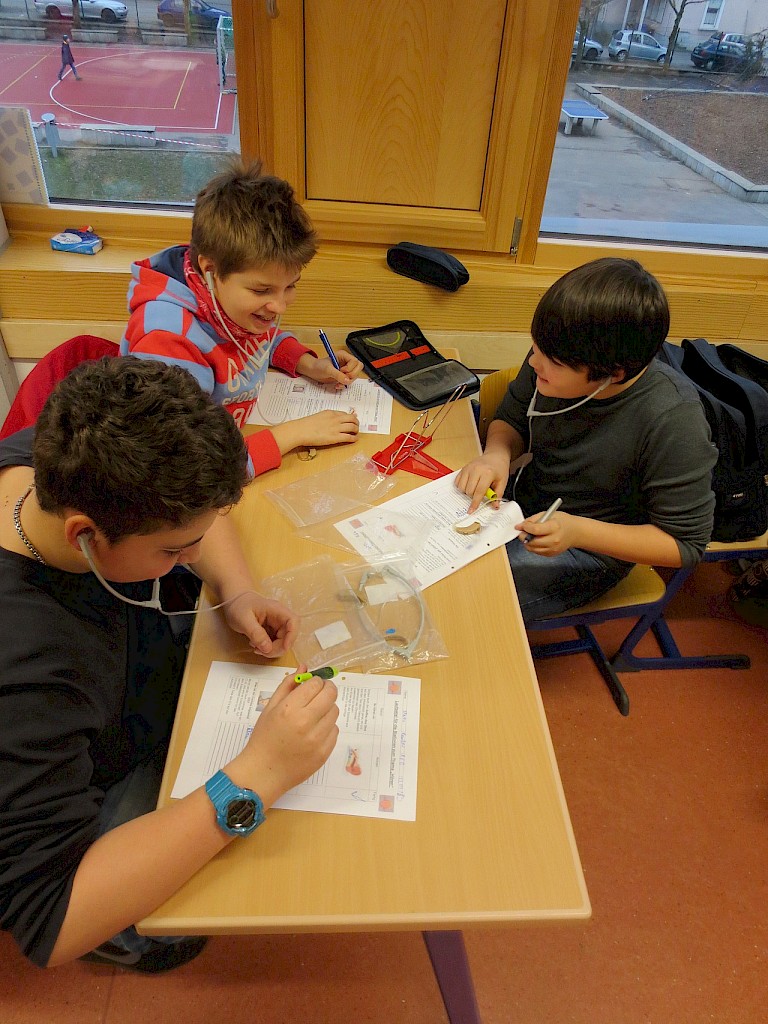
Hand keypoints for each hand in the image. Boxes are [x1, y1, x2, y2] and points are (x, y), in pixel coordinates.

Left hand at [223, 592, 297, 657]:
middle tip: (261, 651)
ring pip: (283, 642)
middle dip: (278, 647)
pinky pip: (276, 643)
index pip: (293, 621)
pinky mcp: (273, 632)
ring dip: (272, 650)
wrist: (234, 603)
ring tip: (256, 648)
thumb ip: (256, 634)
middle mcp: (280, 618)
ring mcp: (277, 625)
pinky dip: (268, 649)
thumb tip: (267, 649)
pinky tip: (256, 646)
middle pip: (289, 635)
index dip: (292, 636)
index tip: (284, 647)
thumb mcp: (244, 620)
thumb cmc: (239, 607)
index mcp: (276, 610)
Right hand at [232, 666, 339, 804]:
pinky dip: (327, 728)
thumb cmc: (264, 737)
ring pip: (335, 712)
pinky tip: (313, 733)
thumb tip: (304, 668)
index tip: (311, 686)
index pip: (316, 684)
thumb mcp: (270, 707)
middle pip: (331, 694)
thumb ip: (288, 685)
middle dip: (327, 690)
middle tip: (319, 695)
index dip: (316, 682)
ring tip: (313, 717)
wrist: (264, 771)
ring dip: (327, 709)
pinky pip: (334, 730)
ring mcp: (317, 739)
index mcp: (290, 709)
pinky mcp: (324, 753)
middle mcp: (306, 722)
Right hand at [272, 409, 359, 452]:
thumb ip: (328, 417)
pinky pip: (349, 437)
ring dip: (356, 430)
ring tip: (356, 433)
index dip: (350, 418)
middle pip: (352, 419)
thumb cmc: (306, 425)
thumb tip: (334, 420)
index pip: (345, 414)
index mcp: (331, 413)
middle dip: (356, 423)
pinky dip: (354, 438)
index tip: (352, 421)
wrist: (301, 431)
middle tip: (356, 427)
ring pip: (353, 427)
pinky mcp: (335, 438)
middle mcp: (335, 419)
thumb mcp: (319, 416)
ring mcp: (336, 428)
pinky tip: (354, 440)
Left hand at [298, 350, 362, 388]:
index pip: (355, 361)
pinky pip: (349, 381)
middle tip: (343, 377)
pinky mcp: (343, 376)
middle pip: (358, 368)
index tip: (341, 370)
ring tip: (338, 383)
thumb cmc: (318, 366)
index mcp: (344, 356)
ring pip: (355, 376)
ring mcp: (346, 370)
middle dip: (352, 375)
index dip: (350, 368)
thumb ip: (338, 375)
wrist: (313, 372)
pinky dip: (344, 385)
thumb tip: (347, 380)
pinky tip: (337, 385)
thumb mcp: (328, 370)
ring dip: (348, 381)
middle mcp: (347, 362)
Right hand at [455, 453, 509, 512]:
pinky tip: (469, 484)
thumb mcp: (502, 482)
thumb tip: (494, 506)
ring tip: (475, 487)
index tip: (471, 510)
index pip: (479, 491)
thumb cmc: (499, 468)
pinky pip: (457, 482)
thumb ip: (498, 495)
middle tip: (481, 491)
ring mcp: (468, 468)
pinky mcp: (464, 468)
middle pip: (469, 491)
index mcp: (487, 473)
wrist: (495, 456)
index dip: (475, 503)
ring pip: (462, 487)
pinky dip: (461, 486)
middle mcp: (476, 469)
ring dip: (467, 491)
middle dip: (473, 496)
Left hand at [515, 509, 574, 555]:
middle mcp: (554, 540)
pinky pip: (537, 552)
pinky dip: (534, 546)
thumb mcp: (549, 514)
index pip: (535, 529)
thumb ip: (534, 519)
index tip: (519, 526)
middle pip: (532, 541)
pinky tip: (537, 540)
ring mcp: (553, 549)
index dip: (525, 527)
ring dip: (527, 542)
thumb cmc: (563, 521)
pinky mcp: (551, 554)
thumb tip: (522, 525)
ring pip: (532, 548)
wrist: (575, 532)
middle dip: (524, 536)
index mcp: (554, 527)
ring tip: (530, 535)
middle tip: (522, 531)